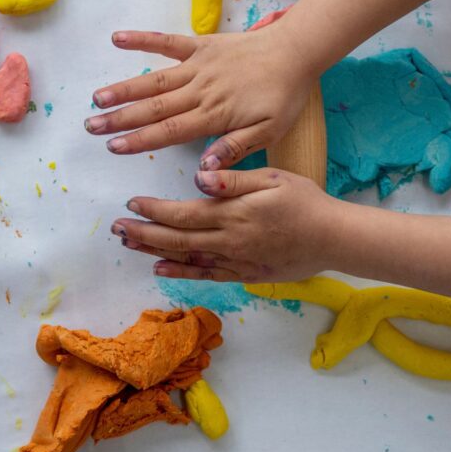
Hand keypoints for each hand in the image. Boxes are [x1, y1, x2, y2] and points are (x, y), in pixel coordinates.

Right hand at [86, 25, 314, 170]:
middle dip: (120, 118)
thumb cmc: (283, 96)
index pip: (169, 131)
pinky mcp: (201, 45)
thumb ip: (234, 148)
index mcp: (214, 115)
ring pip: (153, 79)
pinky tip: (117, 39)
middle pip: (153, 107)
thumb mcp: (268, 132)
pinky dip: (143, 39)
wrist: (296, 51)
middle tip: (91, 127)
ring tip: (96, 97)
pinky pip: (167, 42)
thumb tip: (203, 168)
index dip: (139, 140)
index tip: (113, 147)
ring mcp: (198, 66)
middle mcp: (200, 90)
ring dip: (123, 88)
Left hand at [111, 168, 345, 281]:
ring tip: (128, 246)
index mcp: (232, 213)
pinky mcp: (244, 274)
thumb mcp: (273, 179)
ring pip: (185, 258)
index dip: (154, 210)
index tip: (132, 203)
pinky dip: (181, 273)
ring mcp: (235, 260)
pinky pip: (206, 275)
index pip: (182, 213)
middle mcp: (228, 240)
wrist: (334, 239)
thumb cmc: (305, 201)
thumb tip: (200, 176)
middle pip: (176, 238)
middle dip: (142, 233)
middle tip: (116, 229)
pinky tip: (161, 270)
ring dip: (154, 252)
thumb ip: (234, 179)